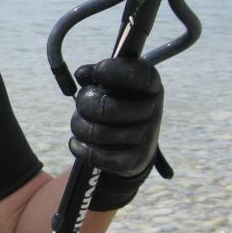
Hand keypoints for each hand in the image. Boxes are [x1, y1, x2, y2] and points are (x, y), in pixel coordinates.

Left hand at [68, 56, 162, 177]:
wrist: (133, 145)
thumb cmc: (118, 104)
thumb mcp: (110, 84)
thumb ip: (95, 75)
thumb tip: (82, 74)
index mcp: (150, 86)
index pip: (140, 75)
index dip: (116, 71)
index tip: (99, 71)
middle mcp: (152, 110)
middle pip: (107, 108)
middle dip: (85, 104)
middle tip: (82, 103)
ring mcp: (144, 138)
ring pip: (97, 132)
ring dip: (80, 126)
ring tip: (81, 122)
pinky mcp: (132, 161)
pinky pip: (96, 155)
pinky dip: (80, 147)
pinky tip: (78, 141)